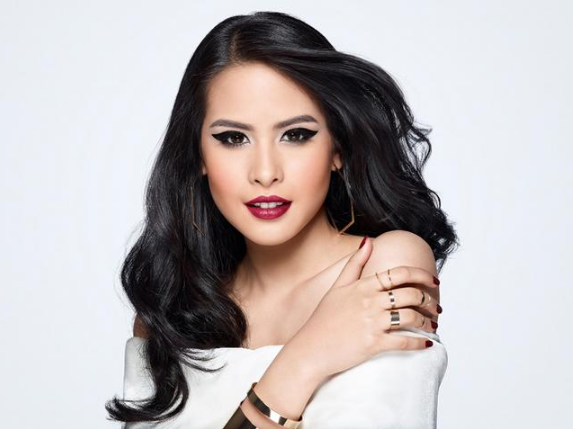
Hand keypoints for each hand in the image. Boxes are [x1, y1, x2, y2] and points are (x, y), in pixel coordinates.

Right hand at [289, 236, 439, 380]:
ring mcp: (372, 322)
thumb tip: (369, 240)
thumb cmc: (324, 318)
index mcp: (363, 286)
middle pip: (410, 294)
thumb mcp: (337, 286)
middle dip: (428, 301)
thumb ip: (355, 263)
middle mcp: (370, 301)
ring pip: (412, 317)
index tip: (434, 281)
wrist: (311, 348)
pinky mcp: (374, 343)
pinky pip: (404, 341)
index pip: (399, 274)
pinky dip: (419, 343)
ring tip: (432, 325)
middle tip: (435, 307)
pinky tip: (427, 343)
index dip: (421, 275)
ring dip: (428, 322)